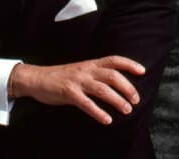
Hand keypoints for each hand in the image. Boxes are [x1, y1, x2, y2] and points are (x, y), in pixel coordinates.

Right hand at [10, 56, 144, 124]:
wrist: (35, 78)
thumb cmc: (59, 76)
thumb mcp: (79, 70)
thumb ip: (95, 74)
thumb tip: (115, 84)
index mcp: (90, 64)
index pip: (113, 60)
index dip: (129, 64)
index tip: (142, 71)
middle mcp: (85, 70)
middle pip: (113, 76)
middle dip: (128, 88)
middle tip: (136, 100)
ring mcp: (77, 81)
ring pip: (102, 89)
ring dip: (117, 100)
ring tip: (126, 110)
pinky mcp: (68, 92)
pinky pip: (86, 103)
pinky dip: (98, 112)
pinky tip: (106, 120)